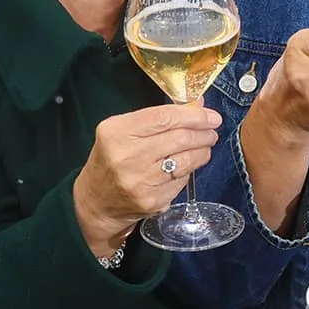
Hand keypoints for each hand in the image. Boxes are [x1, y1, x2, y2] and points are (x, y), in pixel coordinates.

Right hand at [73, 102, 220, 255]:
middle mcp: (127, 157)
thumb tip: (198, 107)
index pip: (164, 117)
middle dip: (203, 133)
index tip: (211, 116)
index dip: (193, 116)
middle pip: (180, 138)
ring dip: (203, 151)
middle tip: (212, 131)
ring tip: (205, 145)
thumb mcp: (124, 131)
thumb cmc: (113, 158)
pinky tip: (186, 165)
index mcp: (116, 133)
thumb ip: (159, 117)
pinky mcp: (154, 201)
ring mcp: (141, 182)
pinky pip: (182, 180)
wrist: (97, 201)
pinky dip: (189, 170)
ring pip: (186, 161)